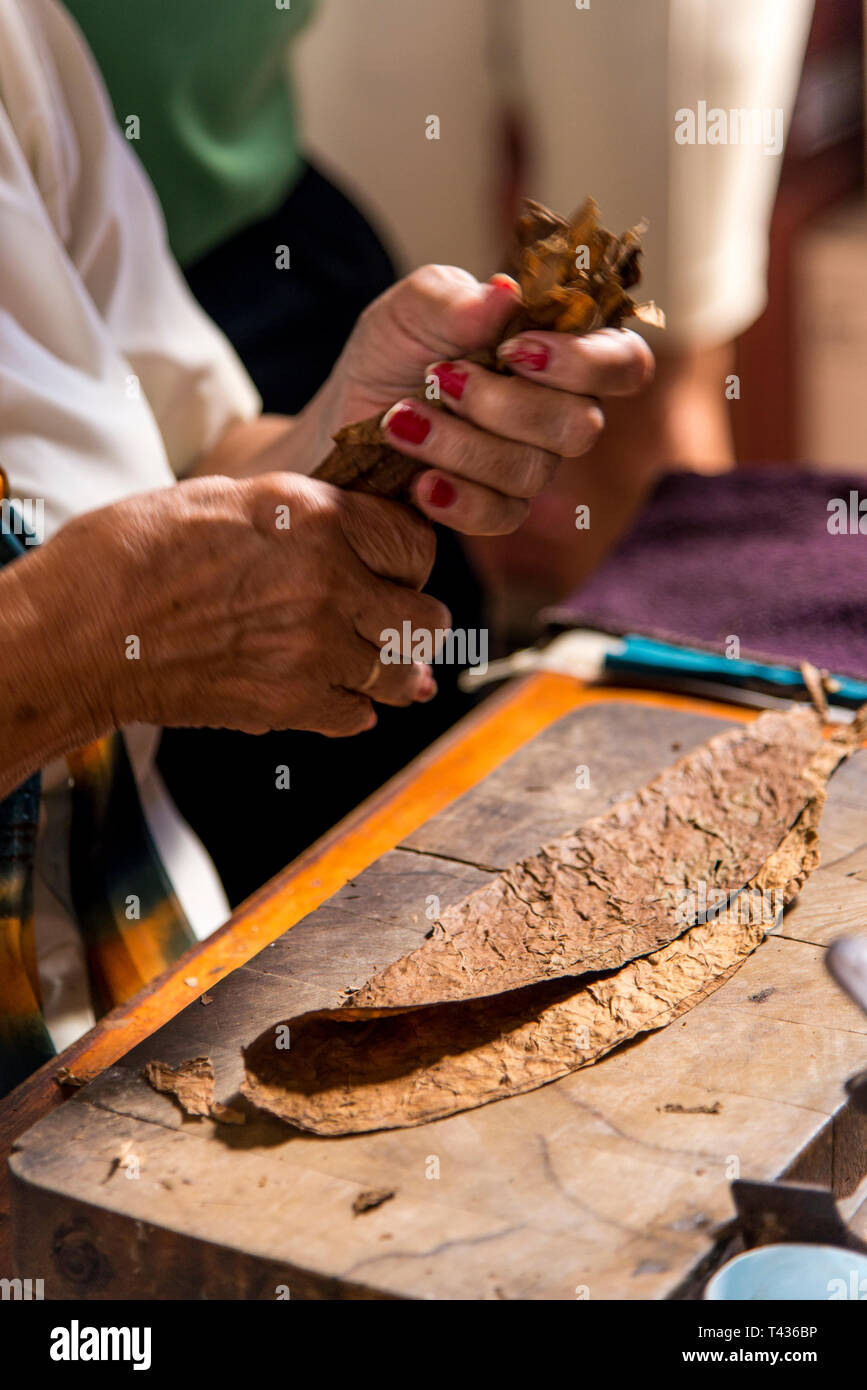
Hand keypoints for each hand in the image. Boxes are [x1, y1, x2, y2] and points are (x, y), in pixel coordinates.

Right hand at [32, 473, 448, 740]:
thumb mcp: (233, 498)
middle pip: (426, 617)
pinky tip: (323, 689)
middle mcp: (329, 583)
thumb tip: (370, 553)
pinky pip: (357, 717)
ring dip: (390, 670)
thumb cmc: (139, 551)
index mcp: (318, 518)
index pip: (417, 544)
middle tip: (386, 619)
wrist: (79, 630)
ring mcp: (314, 650)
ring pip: (402, 675)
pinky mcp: (290, 704)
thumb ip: (312, 518)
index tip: (390, 568)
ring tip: (363, 660)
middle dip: (413, 619)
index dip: (408, 558)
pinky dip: (348, 708)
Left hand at [314, 266, 654, 532]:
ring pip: (533, 472)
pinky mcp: (496, 509)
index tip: (515, 350)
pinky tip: (420, 482)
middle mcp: (558, 411)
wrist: (342, 418)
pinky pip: (501, 516)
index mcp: (559, 350)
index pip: (624, 363)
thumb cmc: (392, 354)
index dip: (587, 364)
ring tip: (399, 421)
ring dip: (459, 445)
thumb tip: (505, 294)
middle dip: (504, 405)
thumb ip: (455, 299)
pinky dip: (457, 499)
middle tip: (439, 379)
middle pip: (581, 426)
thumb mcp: (409, 309)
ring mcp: (531, 465)